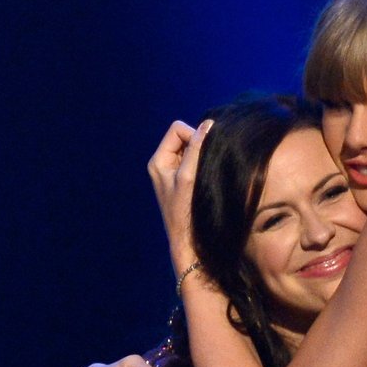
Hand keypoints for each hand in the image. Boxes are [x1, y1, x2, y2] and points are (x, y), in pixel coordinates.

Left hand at [147, 118, 213, 278]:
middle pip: (185, 137)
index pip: (178, 129)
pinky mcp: (184, 181)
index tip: (203, 154)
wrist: (187, 241)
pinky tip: (205, 181)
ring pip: (191, 150)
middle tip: (204, 167)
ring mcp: (174, 172)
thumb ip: (196, 149)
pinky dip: (203, 167)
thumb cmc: (185, 212)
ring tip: (204, 177)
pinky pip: (195, 162)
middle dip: (197, 147)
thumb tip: (208, 125)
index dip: (193, 136)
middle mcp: (163, 164)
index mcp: (158, 160)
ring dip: (201, 158)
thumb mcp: (189, 177)